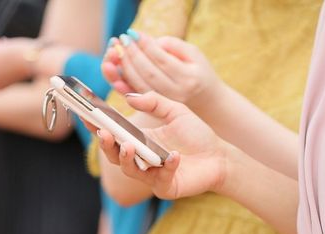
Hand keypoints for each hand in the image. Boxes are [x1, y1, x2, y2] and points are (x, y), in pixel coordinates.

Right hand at [97, 91, 226, 199]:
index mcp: (139, 139)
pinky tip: (175, 156)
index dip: (97, 125)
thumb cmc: (197, 134)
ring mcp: (152, 175)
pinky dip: (167, 166)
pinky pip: (161, 178)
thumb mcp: (176, 111)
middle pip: (114, 154)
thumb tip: (129, 96)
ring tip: (127, 145)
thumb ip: (154, 101)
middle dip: (106, 144)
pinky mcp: (166, 187)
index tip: (85, 114)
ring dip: (125, 158)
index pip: (113, 133)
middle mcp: (141, 158)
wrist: (219, 156)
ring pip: (130, 170)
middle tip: (103, 132)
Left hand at [102, 32, 221, 108]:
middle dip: (132, 54)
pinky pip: (137, 95)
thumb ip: (174, 46)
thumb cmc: (200, 73)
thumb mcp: (195, 55)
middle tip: (123, 39)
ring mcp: (166, 104)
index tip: (134, 33)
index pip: (161, 59)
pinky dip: (124, 83)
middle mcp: (176, 93)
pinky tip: (116, 70)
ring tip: (117, 50)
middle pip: (148, 72)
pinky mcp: (157, 109)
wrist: (208, 103)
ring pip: (140, 84)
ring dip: (125, 67)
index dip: (145, 45)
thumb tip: (152, 42)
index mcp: (187, 78)